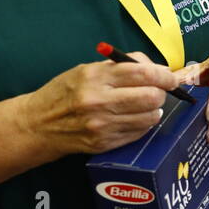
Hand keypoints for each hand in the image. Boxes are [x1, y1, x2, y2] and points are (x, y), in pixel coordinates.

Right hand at [20, 50, 176, 155]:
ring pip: (150, 117)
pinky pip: (139, 132)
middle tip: (158, 91)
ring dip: (154, 110)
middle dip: (161, 92)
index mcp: (94, 76)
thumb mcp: (87, 69)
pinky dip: (142, 124)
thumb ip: (122, 65)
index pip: (143, 73)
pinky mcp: (105, 143)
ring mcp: (102, 125)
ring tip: (143, 105)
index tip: (170, 77)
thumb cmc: (66, 92)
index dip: (164, 75)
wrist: (39, 124)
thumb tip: (158, 68)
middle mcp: (98, 101)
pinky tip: (131, 117)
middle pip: (152, 97)